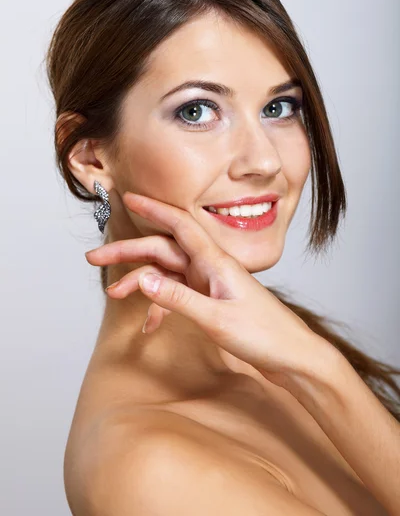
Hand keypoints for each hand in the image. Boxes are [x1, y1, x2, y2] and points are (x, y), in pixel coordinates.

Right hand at [85, 191, 322, 386]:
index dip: (153, 209)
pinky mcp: (213, 301)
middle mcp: (211, 267)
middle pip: (164, 250)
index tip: (129, 197)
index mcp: (215, 262)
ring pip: (167, 273)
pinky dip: (161, 306)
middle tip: (95, 259)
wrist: (294, 359)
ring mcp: (212, 284)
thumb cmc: (265, 336)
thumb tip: (142, 278)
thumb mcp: (217, 318)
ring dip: (141, 282)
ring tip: (113, 295)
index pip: (179, 225)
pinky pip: (178, 296)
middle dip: (129, 252)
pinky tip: (148, 324)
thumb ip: (178, 298)